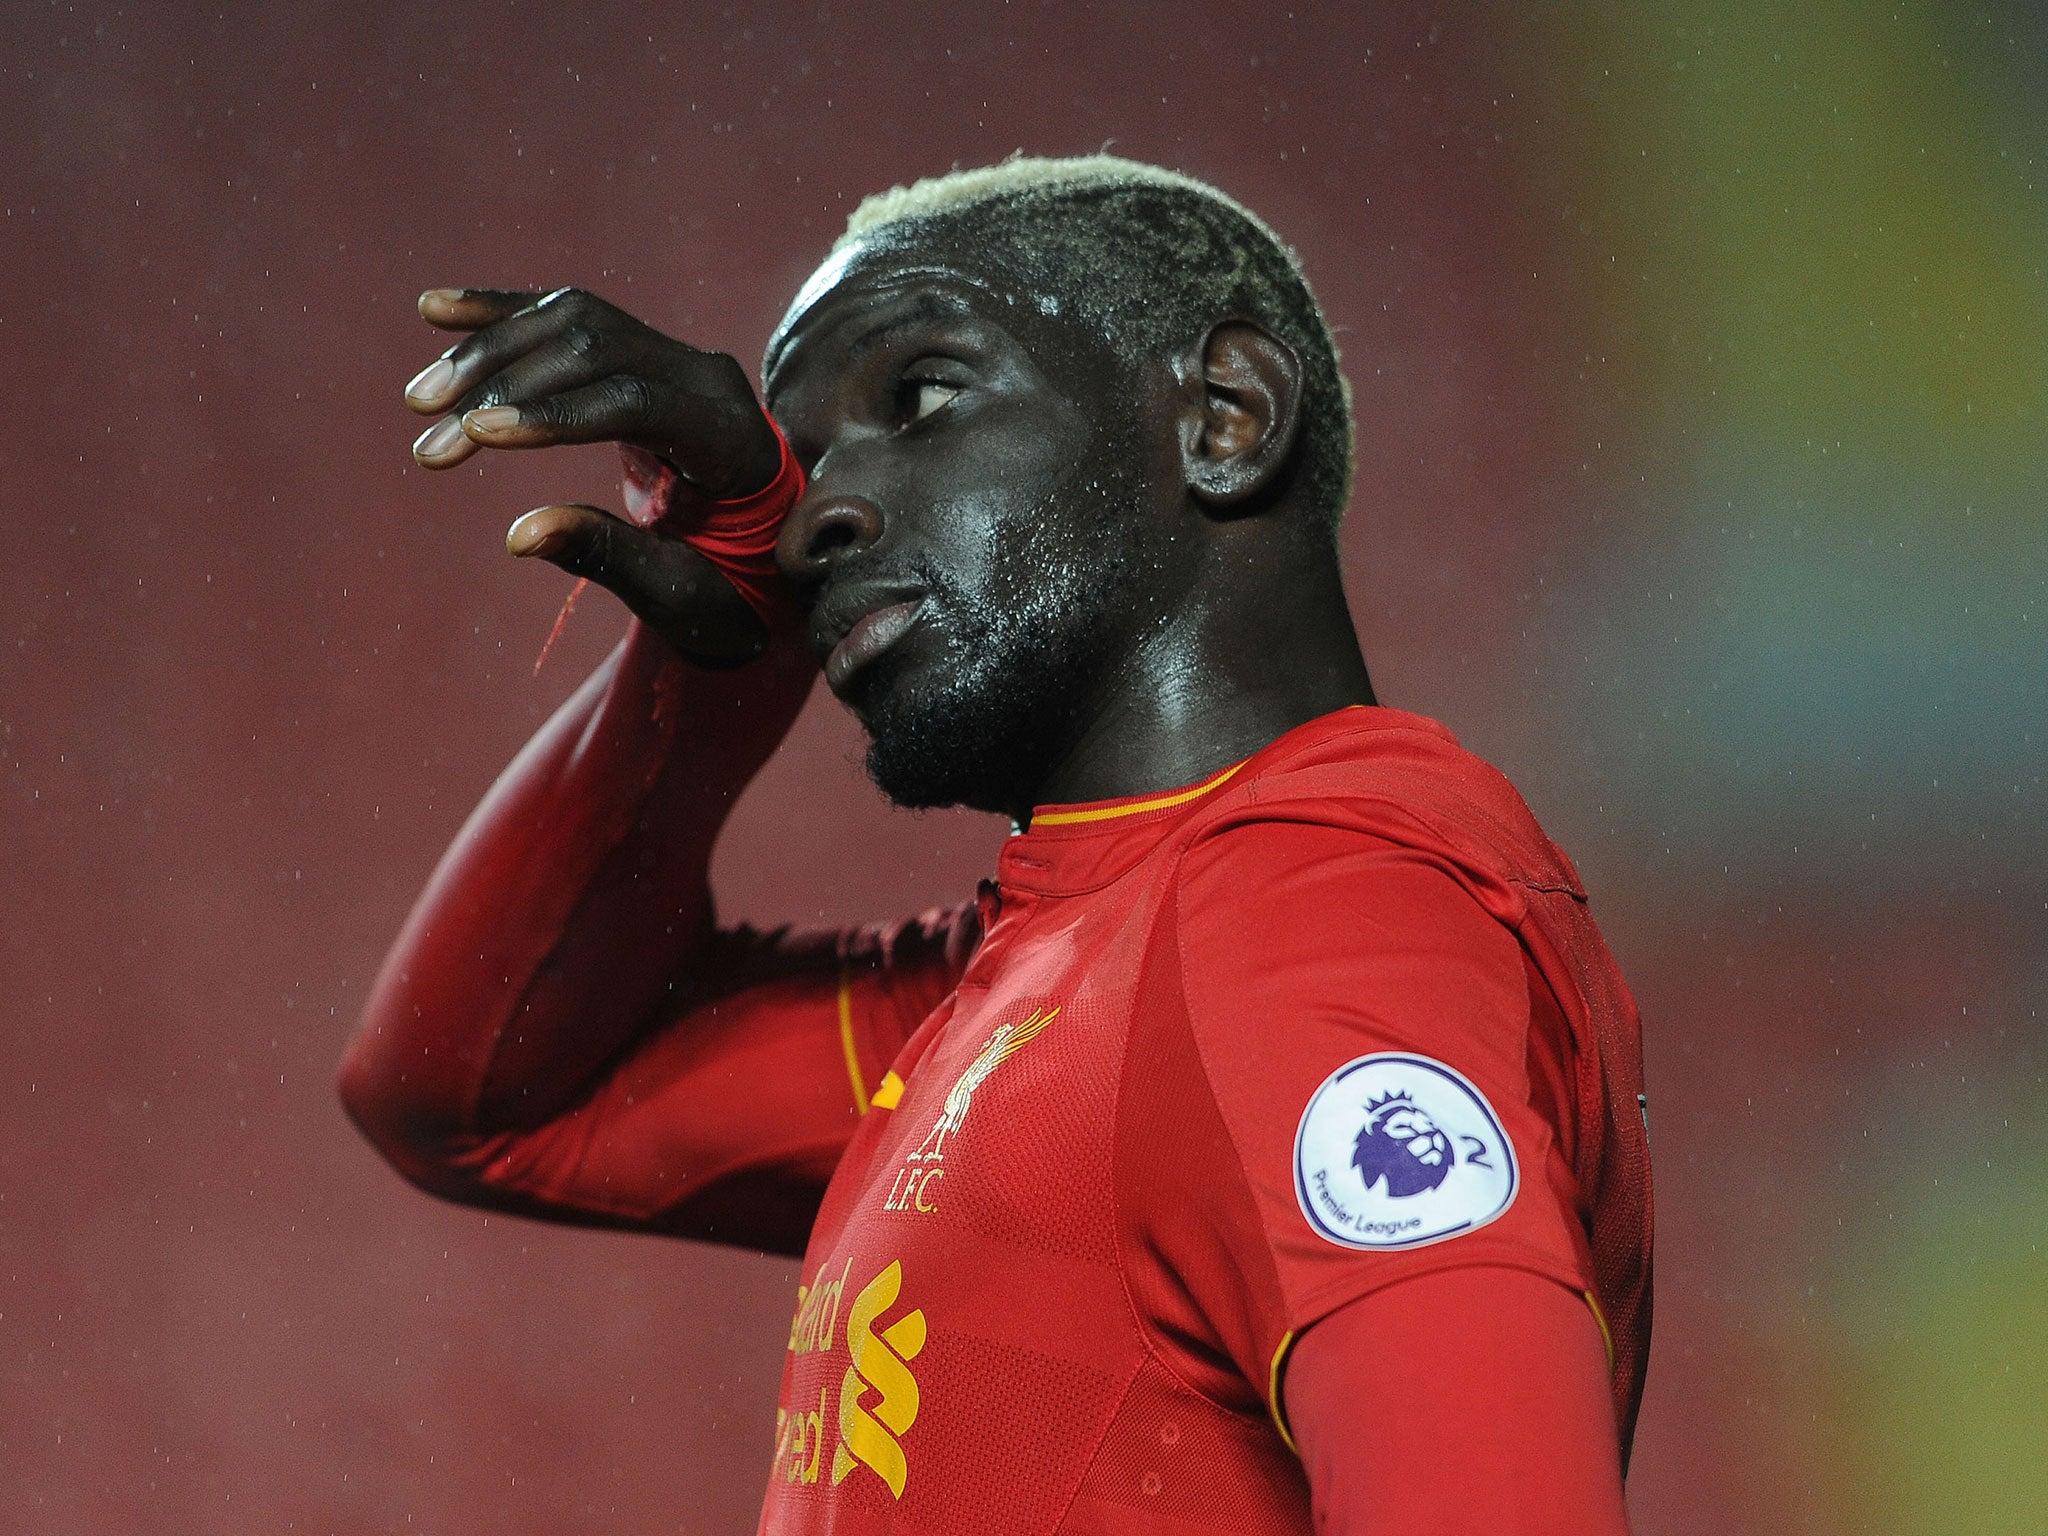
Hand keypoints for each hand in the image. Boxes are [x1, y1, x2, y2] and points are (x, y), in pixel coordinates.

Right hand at [405, 287, 784, 664]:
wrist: (765, 554)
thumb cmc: (729, 585)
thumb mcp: (679, 590)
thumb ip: (610, 556)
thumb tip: (520, 536)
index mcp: (731, 438)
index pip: (638, 401)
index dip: (554, 413)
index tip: (479, 434)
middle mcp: (708, 379)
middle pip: (594, 352)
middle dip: (504, 391)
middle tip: (431, 445)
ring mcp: (675, 356)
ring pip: (569, 325)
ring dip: (488, 355)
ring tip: (421, 399)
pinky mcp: (640, 351)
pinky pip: (564, 318)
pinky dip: (500, 314)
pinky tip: (435, 310)